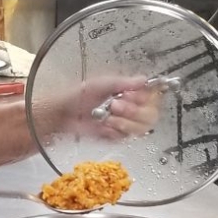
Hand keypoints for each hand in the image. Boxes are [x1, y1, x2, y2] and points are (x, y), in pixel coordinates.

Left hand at [43, 75, 161, 140]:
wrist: (63, 112)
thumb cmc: (80, 94)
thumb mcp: (102, 83)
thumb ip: (124, 83)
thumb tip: (144, 80)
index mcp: (132, 93)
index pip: (154, 98)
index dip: (146, 99)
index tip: (131, 96)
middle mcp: (132, 109)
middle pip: (151, 115)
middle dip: (134, 111)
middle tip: (115, 105)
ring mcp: (125, 124)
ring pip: (141, 129)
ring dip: (124, 122)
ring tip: (107, 116)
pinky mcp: (116, 136)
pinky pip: (124, 137)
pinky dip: (114, 131)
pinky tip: (103, 125)